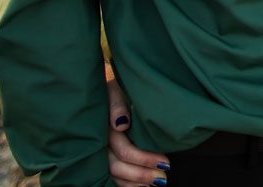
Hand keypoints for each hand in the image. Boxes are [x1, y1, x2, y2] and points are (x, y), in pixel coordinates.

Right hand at [106, 64, 170, 186]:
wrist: (101, 86)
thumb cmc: (113, 86)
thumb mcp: (116, 88)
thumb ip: (117, 105)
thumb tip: (121, 125)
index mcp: (103, 126)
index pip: (123, 149)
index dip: (143, 158)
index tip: (165, 162)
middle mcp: (98, 142)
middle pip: (117, 166)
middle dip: (141, 174)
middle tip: (163, 178)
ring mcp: (97, 150)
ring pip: (113, 174)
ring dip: (135, 182)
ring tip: (156, 182)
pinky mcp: (100, 154)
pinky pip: (110, 175)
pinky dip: (125, 184)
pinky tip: (141, 186)